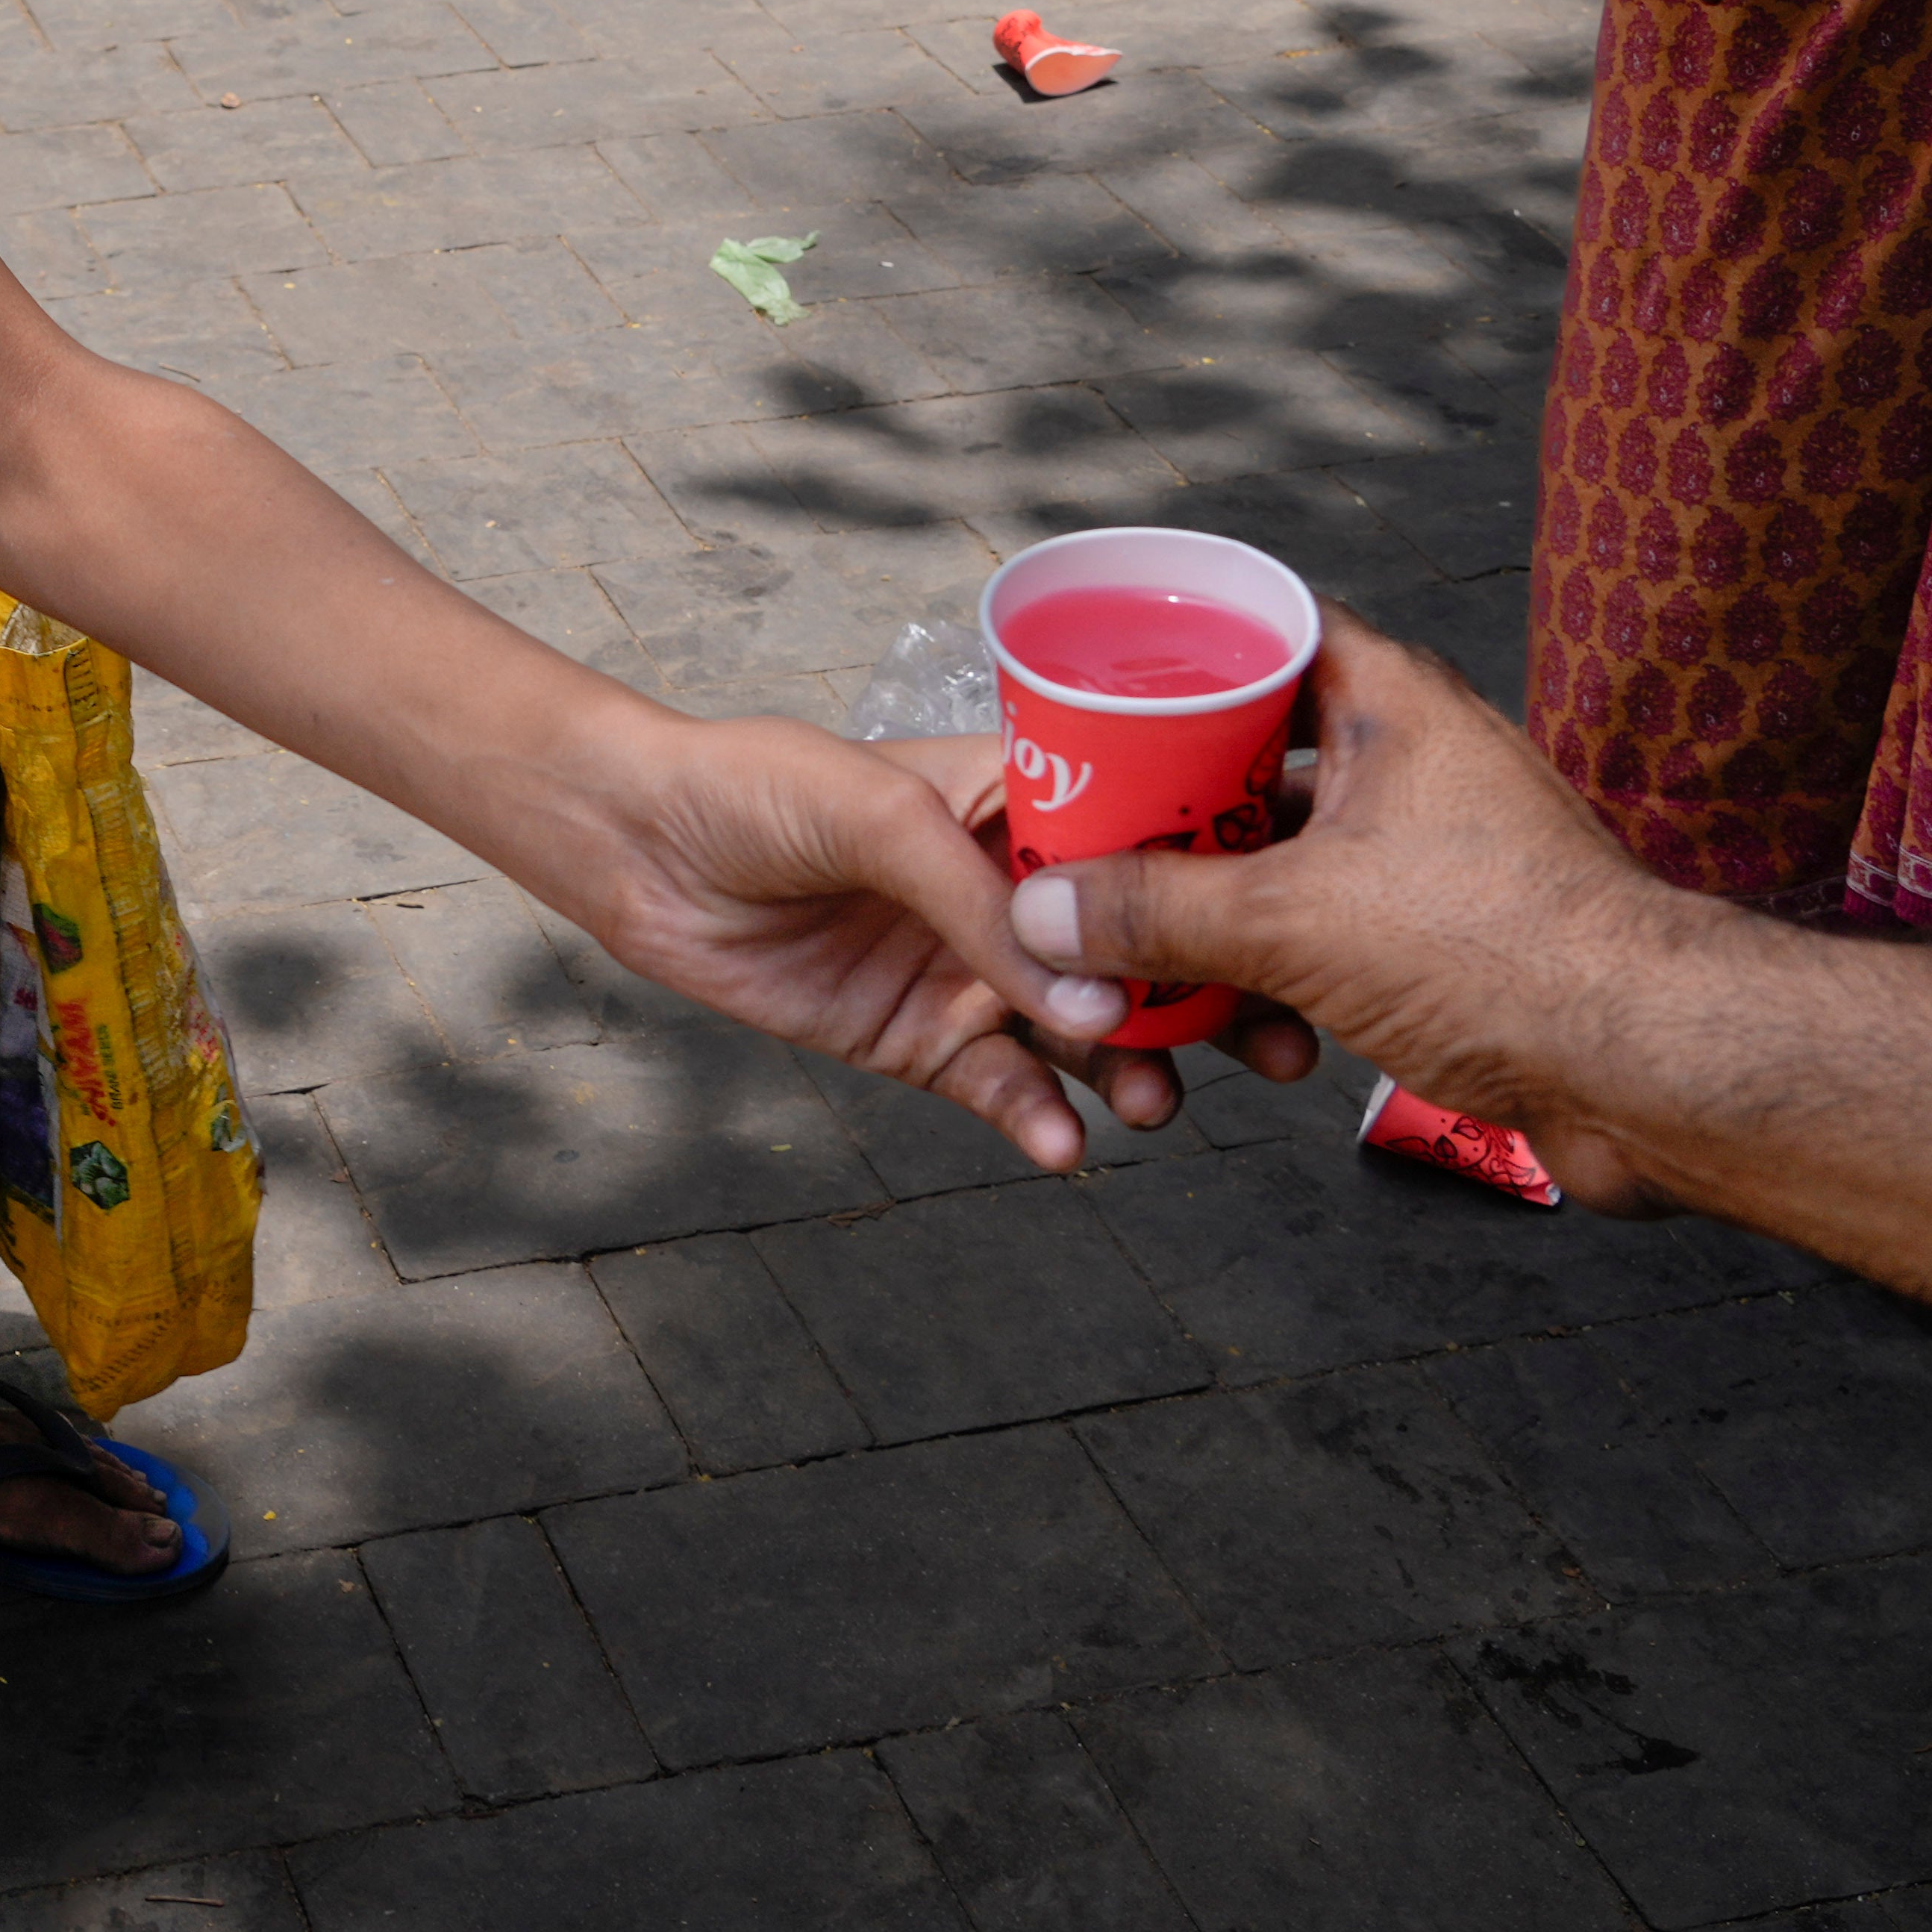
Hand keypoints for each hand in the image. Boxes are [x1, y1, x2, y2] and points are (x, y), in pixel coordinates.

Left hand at [555, 712, 1291, 1170]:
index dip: (1220, 889)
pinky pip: (1003, 1089)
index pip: (1149, 843)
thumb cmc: (755, 787)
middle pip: (1137, 954)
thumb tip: (1097, 999)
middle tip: (1279, 1053)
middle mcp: (1013, 892)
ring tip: (1158, 1106)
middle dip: (1210, 1004)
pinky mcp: (921, 1040)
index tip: (1290, 934)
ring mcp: (972, 970)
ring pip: (1084, 1033)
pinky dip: (1040, 1118)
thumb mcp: (880, 813)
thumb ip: (984, 904)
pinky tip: (1066, 1144)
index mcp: (1025, 805)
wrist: (641, 848)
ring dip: (1133, 1072)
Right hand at [1002, 612, 1700, 1212]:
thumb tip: (1047, 908)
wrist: (1651, 1067)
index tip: (1092, 680)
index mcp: (1390, 702)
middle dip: (1170, 795)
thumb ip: (1159, 911)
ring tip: (1133, 930)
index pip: (1264, 625)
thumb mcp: (1296, 922)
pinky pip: (1329, 924)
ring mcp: (1435, 847)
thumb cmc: (1507, 951)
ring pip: (1290, 848)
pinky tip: (1222, 1008)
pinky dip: (1271, 959)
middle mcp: (1416, 759)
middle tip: (1085, 819)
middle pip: (1259, 747)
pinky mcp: (1447, 933)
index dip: (1173, 644)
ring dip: (1215, 895)